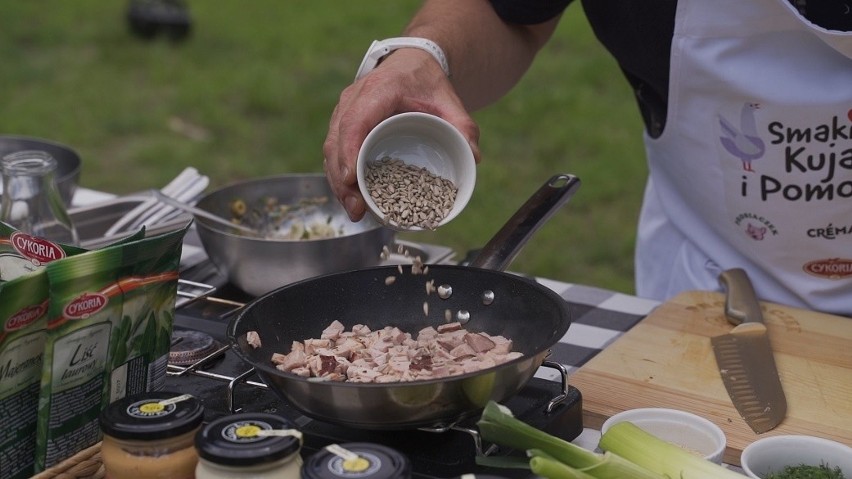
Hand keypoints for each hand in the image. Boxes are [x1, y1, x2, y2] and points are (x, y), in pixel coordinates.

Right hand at [323, 49, 480, 221]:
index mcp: (379, 90)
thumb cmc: (427, 82)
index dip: (349, 150)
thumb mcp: (450, 100)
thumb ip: (464, 126)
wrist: (412, 64)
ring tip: (354, 209)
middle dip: (342, 177)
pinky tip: (349, 196)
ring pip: (331, 147)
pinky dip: (339, 173)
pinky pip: (334, 149)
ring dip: (337, 180)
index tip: (351, 178)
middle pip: (337, 139)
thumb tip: (474, 157)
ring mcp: (344, 110)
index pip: (356, 121)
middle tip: (356, 208)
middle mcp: (354, 98)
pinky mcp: (342, 122)